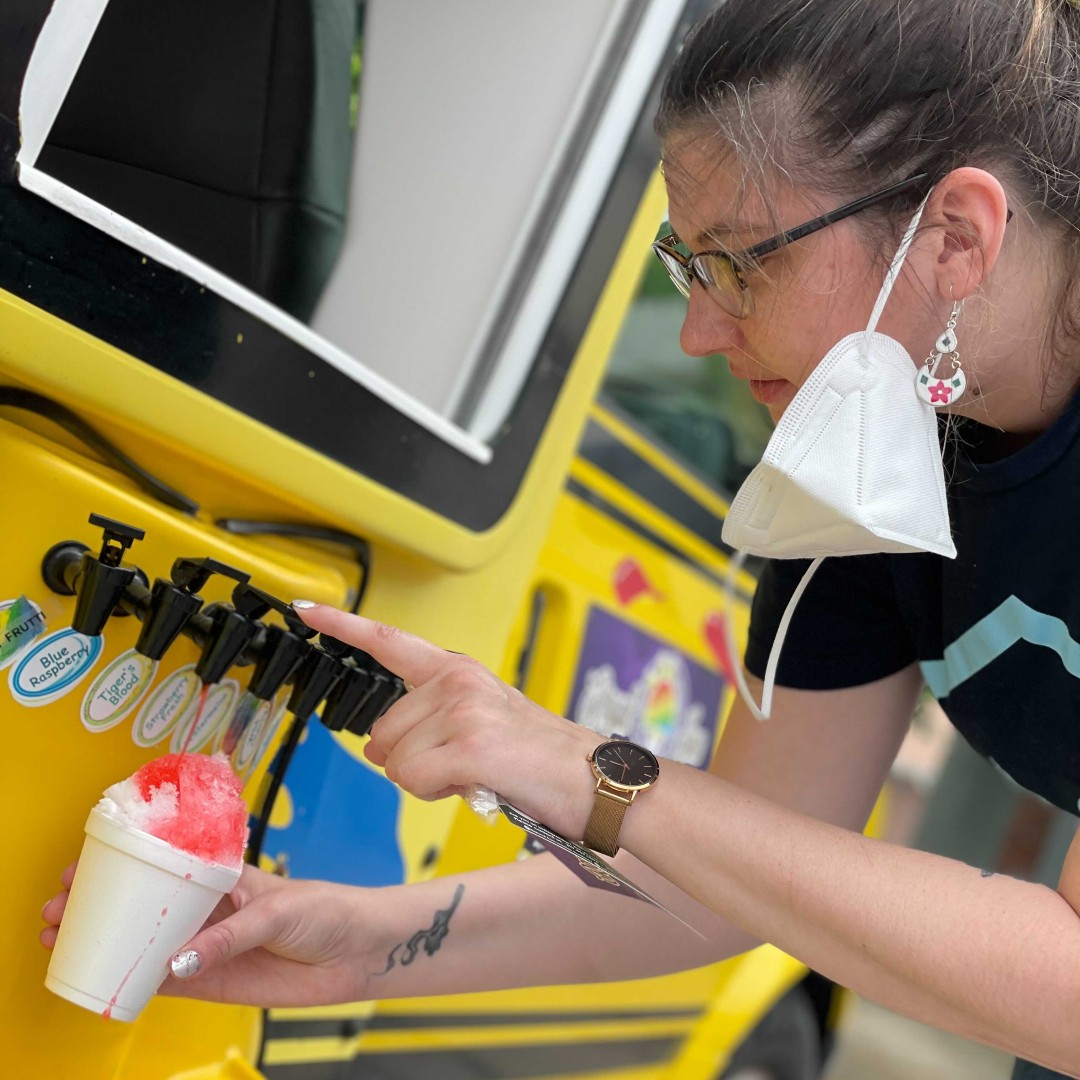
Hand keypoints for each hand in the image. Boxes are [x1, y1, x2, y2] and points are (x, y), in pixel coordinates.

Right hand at [42, 862, 375, 1006]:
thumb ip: (231, 935)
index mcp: (226, 877)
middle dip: (104, 904)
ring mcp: (211, 946)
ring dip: (111, 942)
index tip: (85, 866)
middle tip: (62, 909)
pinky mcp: (217, 983)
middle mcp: (213, 910)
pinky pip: (168, 983)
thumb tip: (181, 959)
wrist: (360, 951)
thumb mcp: (280, 911)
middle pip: (148, 905)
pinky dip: (138, 982)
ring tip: (67, 939)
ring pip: (150, 944)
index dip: (127, 865)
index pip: (167, 866)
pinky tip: (107, 979)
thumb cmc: (329, 910)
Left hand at [295, 604, 601, 839]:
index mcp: (458, 670)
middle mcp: (456, 681)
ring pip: (395, 761)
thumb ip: (431, 719)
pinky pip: (412, 779)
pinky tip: (473, 785)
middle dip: (407, 759)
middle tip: (459, 766)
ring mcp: (462, 711)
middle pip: (382, 730)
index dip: (343, 625)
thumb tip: (380, 750)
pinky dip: (436, 792)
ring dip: (426, 780)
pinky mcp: (469, 745)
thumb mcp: (484, 718)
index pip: (388, 641)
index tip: (307, 610)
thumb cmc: (539, 757)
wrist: (592, 779)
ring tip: (476, 774)